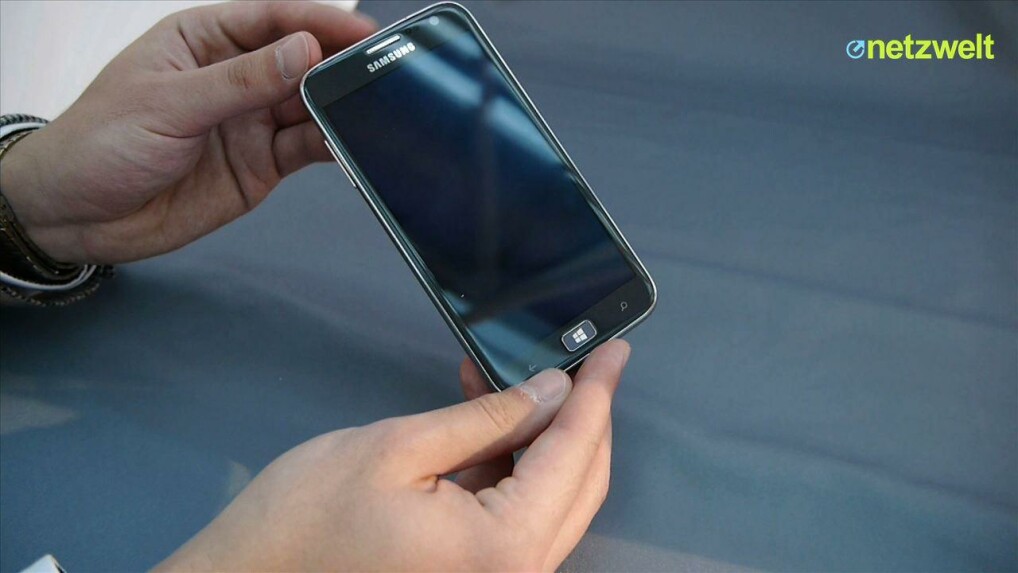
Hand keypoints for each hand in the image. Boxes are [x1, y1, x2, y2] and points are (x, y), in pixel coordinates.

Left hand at [0, 2, 374, 263]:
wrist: (77, 216)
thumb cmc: (101, 143)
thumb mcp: (169, 104)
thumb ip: (241, 82)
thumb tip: (304, 51)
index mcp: (205, 41)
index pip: (272, 19)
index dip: (318, 21)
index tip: (360, 31)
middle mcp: (236, 78)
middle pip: (301, 62)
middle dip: (339, 64)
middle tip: (382, 71)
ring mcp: (252, 122)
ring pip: (310, 107)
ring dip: (340, 107)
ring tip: (375, 110)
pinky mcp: (262, 165)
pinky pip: (305, 149)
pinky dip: (330, 146)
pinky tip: (349, 142)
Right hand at [154, 341, 629, 571]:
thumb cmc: (306, 519)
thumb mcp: (398, 449)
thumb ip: (486, 418)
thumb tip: (551, 391)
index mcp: (503, 550)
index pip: (573, 456)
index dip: (597, 396)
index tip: (615, 351)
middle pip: (580, 485)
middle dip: (583, 417)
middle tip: (585, 360)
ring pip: (554, 501)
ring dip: (543, 437)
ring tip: (512, 379)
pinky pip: (519, 516)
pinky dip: (513, 465)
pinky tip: (489, 421)